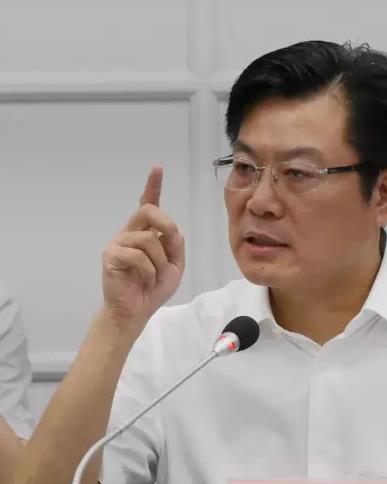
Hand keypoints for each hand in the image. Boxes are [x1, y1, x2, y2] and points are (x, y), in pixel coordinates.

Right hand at [101, 167, 184, 334]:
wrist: (136, 311)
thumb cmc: (153, 288)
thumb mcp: (175, 265)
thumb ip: (175, 245)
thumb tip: (171, 229)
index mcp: (146, 232)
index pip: (148, 204)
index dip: (153, 186)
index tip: (157, 168)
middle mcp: (130, 233)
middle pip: (148, 211)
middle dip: (166, 224)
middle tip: (170, 241)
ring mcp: (119, 243)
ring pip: (149, 239)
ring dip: (160, 261)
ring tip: (153, 276)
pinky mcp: (111, 255)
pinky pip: (138, 256)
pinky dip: (149, 271)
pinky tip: (144, 280)